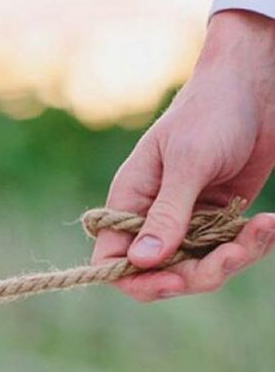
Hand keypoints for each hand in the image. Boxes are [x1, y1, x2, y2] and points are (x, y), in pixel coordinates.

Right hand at [92, 10, 274, 300]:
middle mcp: (152, 214)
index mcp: (130, 198)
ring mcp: (186, 218)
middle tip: (232, 255)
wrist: (255, 88)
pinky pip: (227, 250)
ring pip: (198, 267)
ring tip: (262, 229)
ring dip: (232, 258)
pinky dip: (251, 244)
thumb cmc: (211, 114)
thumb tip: (141, 262)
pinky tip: (268, 222)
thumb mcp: (187, 164)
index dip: (135, 279)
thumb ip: (166, 214)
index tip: (172, 282)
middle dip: (198, 272)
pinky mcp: (218, 217)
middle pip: (160, 271)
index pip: (113, 256)